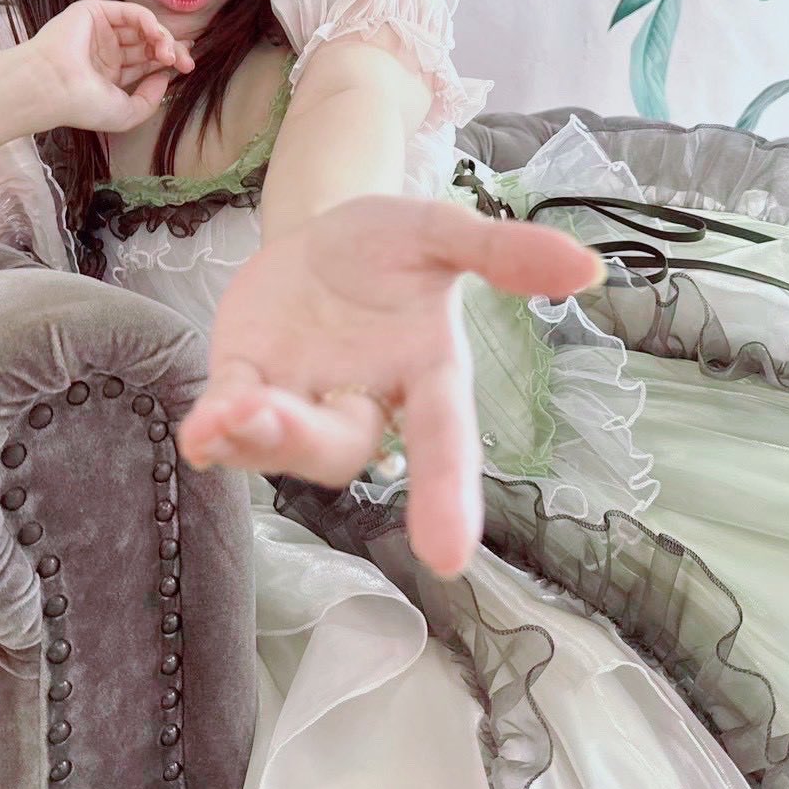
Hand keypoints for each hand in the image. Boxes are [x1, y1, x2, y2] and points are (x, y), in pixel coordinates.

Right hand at [20, 0, 194, 132]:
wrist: (54, 87)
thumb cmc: (82, 105)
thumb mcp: (127, 114)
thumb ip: (150, 99)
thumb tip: (164, 77)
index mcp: (110, 73)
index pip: (146, 62)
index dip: (169, 61)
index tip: (188, 68)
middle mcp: (106, 50)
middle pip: (148, 43)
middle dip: (171, 49)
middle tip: (186, 61)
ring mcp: (100, 31)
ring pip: (142, 26)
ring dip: (162, 37)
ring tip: (170, 53)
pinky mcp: (93, 12)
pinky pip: (130, 11)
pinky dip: (149, 21)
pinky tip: (157, 35)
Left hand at [176, 195, 604, 577]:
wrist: (323, 231)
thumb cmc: (392, 245)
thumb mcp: (443, 233)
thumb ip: (502, 252)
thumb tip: (588, 267)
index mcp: (425, 372)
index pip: (443, 439)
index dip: (449, 494)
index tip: (449, 557)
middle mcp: (365, 400)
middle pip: (345, 448)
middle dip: (309, 438)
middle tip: (270, 409)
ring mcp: (301, 396)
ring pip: (284, 445)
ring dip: (257, 437)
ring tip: (229, 413)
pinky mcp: (246, 377)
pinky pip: (230, 415)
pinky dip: (215, 427)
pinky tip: (200, 431)